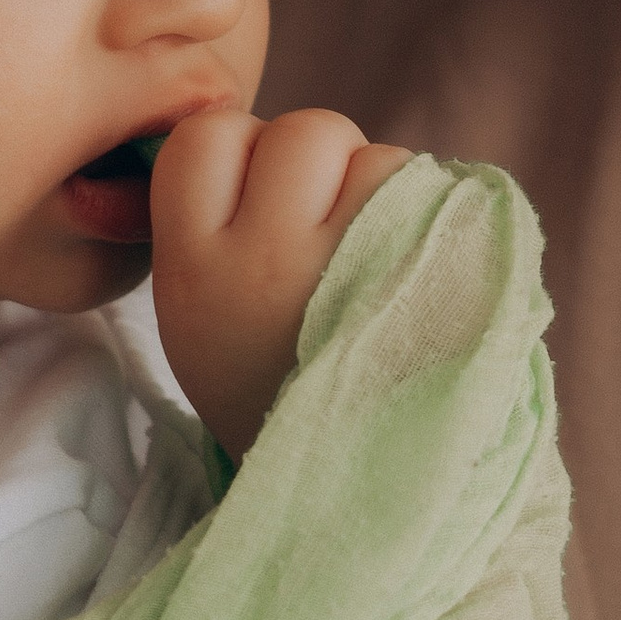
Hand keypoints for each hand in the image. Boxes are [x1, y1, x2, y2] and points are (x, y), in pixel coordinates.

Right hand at [148, 108, 411, 454]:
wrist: (343, 497)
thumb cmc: (269, 382)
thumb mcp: (197, 313)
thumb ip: (209, 219)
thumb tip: (240, 122)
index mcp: (191, 271)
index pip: (205, 136)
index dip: (240, 150)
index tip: (256, 199)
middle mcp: (261, 264)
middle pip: (302, 129)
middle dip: (321, 161)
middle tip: (324, 227)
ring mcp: (347, 273)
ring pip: (374, 156)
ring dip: (379, 190)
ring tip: (372, 261)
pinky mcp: (423, 284)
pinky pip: (429, 196)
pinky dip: (428, 218)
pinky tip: (412, 273)